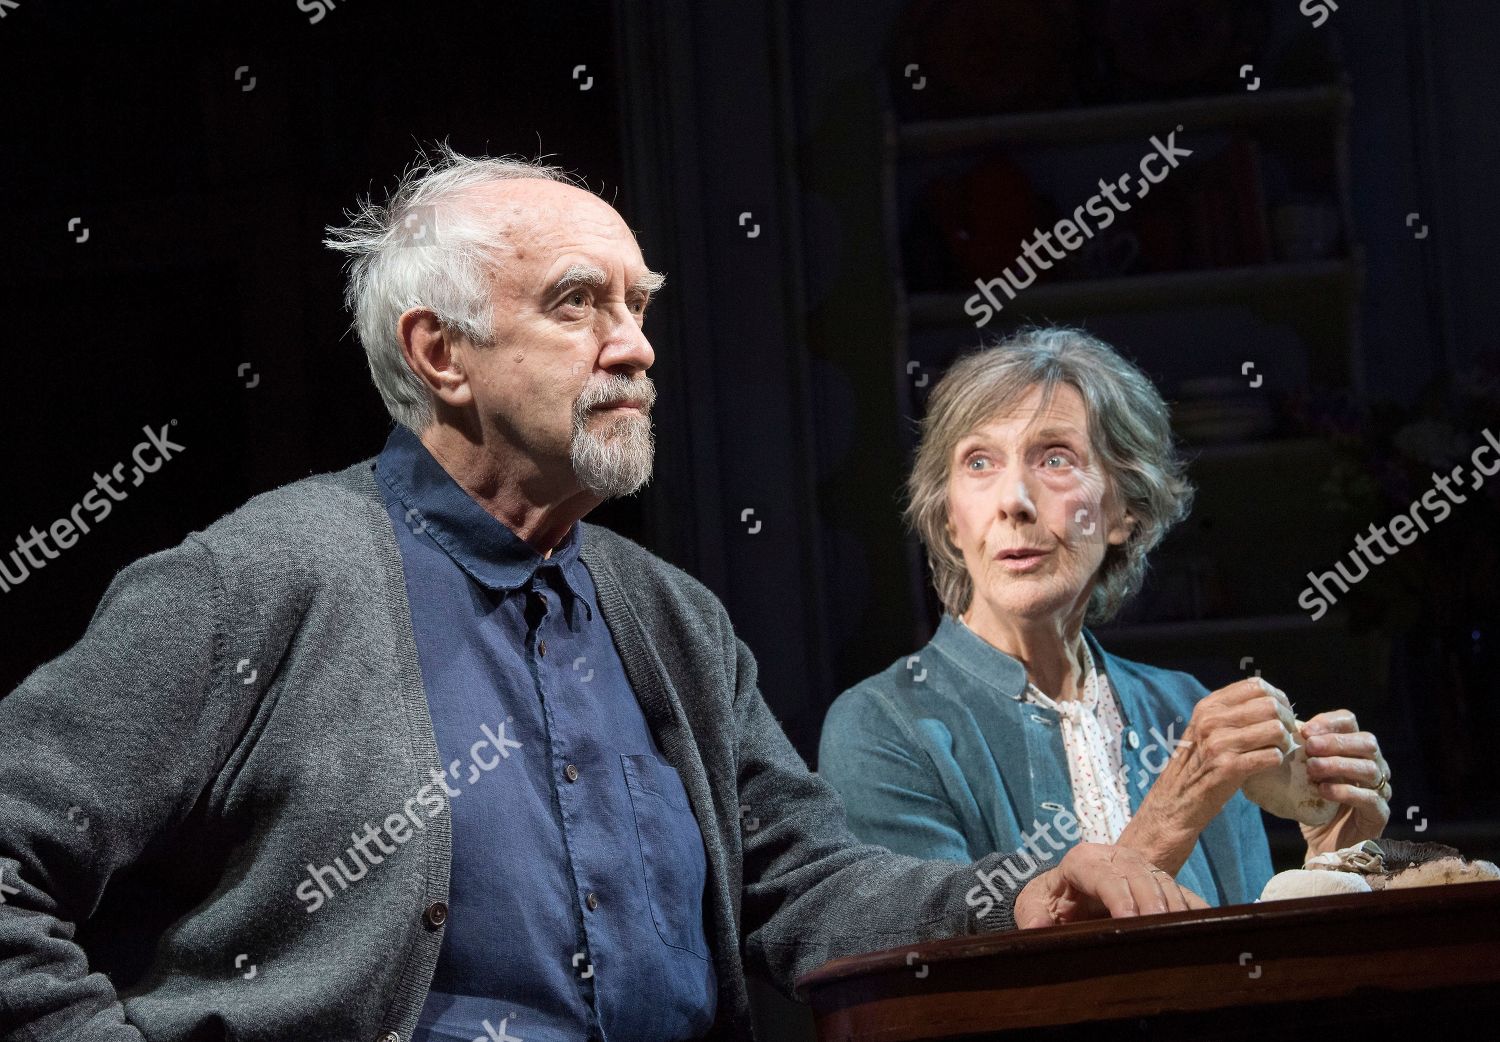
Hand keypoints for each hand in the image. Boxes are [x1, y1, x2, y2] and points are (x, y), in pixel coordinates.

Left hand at [1015, 843, 1207, 927]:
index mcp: (1081, 860)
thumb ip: (1031, 914)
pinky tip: (1205, 926)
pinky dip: (1194, 907)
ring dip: (1173, 904)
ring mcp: (1139, 869)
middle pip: (1137, 872)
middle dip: (1150, 897)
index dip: (1116, 894)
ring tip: (1181, 930)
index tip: (1127, 918)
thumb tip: (1036, 925)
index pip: (1102, 874)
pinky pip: (1181, 892)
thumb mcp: (1031, 905)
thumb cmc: (1048, 901)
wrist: (1065, 896)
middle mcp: (1113, 858)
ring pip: (1160, 880)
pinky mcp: (1157, 885)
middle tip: (1160, 925)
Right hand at [1118, 677, 1294, 873]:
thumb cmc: (1196, 766)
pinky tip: (1268, 766)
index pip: (1255, 686)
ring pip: (1275, 729)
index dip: (1277, 697)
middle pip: (1270, 706)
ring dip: (1284, 743)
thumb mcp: (1205, 729)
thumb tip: (1270, 701)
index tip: (1281, 713)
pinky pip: (1271, 756)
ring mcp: (1218, 744)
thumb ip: (1230, 713)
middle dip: (1286, 721)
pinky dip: (1277, 761)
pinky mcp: (1228, 768)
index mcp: (1207, 707)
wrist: (1175, 802)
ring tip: (1277, 751)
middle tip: (1285, 737)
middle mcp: (1211, 721)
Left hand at [1299, 710, 1389, 856]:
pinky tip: (1324, 790)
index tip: (1306, 730)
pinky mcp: (1379, 815)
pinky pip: (1370, 798)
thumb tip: (1273, 731)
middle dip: (1336, 742)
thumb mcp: (1300, 775)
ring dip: (1339, 765)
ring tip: (1313, 769)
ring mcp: (1380, 790)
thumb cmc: (1311, 803)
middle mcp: (1373, 766)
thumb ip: (1295, 753)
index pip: (1350, 723)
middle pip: (1366, 742)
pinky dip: (1346, 792)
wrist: (1322, 845)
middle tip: (1310, 746)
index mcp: (1353, 749)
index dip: (1330, 723)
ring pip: (1370, 769)